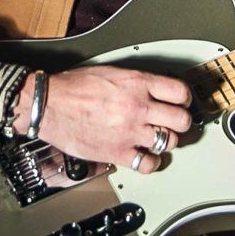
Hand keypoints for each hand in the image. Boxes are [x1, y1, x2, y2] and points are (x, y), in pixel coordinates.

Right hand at [12, 66, 192, 173]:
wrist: (49, 105)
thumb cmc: (73, 88)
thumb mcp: (111, 72)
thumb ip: (135, 82)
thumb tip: (152, 90)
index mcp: (137, 83)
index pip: (180, 92)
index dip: (185, 99)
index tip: (182, 103)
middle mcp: (138, 107)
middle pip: (181, 120)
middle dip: (181, 122)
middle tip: (175, 123)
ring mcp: (130, 132)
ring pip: (169, 142)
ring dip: (166, 141)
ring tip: (159, 138)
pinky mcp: (118, 153)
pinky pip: (148, 163)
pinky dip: (151, 162)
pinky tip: (146, 156)